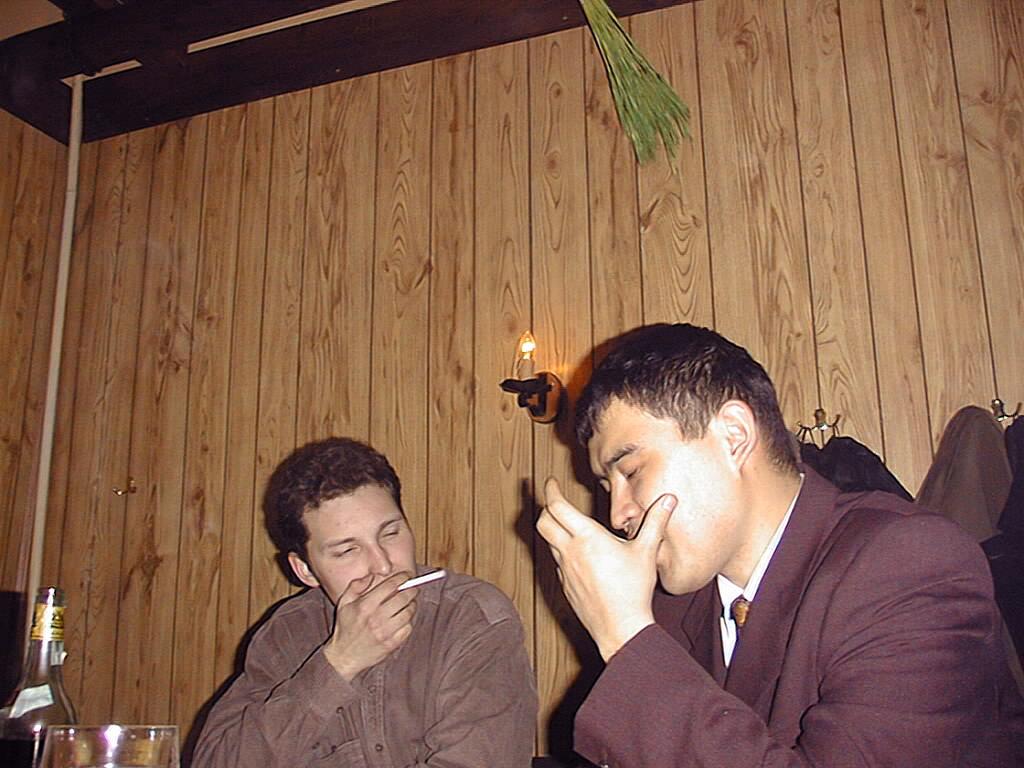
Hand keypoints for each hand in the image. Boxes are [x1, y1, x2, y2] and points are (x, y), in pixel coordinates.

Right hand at [323, 572, 416, 680]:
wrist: (344, 657)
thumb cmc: (345, 628)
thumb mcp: (344, 603)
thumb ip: (356, 585)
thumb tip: (373, 575)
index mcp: (365, 605)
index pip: (390, 585)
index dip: (402, 578)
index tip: (406, 575)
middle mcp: (376, 618)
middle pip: (403, 597)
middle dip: (411, 590)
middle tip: (412, 588)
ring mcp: (385, 632)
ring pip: (408, 612)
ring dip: (411, 605)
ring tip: (408, 604)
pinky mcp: (392, 643)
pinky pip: (408, 628)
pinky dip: (408, 621)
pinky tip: (403, 619)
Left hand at [537, 477, 676, 660]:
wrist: (621, 627)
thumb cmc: (633, 590)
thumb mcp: (646, 551)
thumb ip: (656, 522)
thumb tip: (669, 499)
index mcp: (586, 538)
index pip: (557, 507)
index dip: (551, 491)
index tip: (551, 482)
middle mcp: (570, 552)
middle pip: (543, 522)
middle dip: (546, 508)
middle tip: (554, 501)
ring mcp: (565, 571)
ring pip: (549, 543)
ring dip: (553, 530)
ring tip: (566, 525)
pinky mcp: (566, 587)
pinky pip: (557, 563)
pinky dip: (560, 551)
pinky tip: (576, 554)